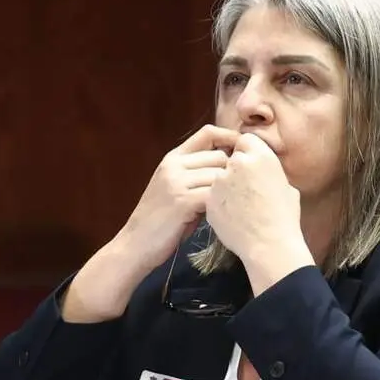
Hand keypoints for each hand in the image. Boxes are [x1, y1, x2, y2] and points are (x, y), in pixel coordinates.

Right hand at [61, 125, 240, 322]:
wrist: (135, 245)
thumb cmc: (160, 222)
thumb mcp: (175, 190)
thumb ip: (196, 176)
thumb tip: (231, 168)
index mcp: (172, 159)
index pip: (207, 133)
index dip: (230, 138)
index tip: (244, 153)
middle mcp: (173, 165)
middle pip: (219, 155)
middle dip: (232, 172)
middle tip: (240, 191)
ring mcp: (176, 182)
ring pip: (220, 175)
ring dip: (229, 191)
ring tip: (232, 206)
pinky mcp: (182, 201)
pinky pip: (214, 195)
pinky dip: (223, 204)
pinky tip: (225, 216)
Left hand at [205, 133, 305, 266]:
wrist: (269, 245)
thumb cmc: (285, 218)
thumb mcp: (287, 187)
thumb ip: (270, 173)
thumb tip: (264, 173)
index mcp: (260, 156)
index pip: (245, 140)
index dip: (247, 151)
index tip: (250, 166)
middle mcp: (237, 163)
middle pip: (229, 158)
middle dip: (234, 169)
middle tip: (244, 188)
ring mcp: (220, 181)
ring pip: (218, 177)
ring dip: (224, 186)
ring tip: (238, 206)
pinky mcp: (209, 199)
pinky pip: (211, 195)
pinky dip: (218, 203)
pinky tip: (231, 216)